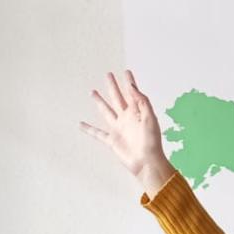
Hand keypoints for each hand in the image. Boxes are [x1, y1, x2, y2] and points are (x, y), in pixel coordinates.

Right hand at [81, 70, 174, 196]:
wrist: (147, 162)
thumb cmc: (152, 142)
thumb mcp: (150, 118)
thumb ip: (142, 101)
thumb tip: (132, 86)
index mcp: (137, 113)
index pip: (132, 93)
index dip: (129, 82)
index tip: (126, 71)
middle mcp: (126, 118)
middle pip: (117, 98)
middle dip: (113, 86)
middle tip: (108, 75)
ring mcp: (118, 128)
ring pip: (106, 111)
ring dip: (100, 101)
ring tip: (93, 92)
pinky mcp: (112, 140)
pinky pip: (97, 133)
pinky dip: (88, 129)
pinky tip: (81, 124)